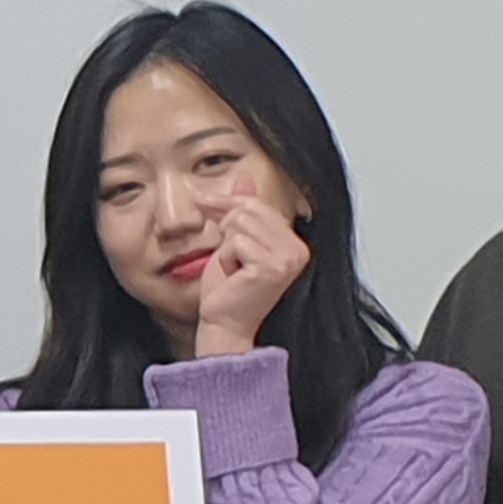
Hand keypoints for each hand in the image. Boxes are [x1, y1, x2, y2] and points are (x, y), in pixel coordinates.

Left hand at [192, 193, 310, 356]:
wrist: (223, 325)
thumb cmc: (228, 292)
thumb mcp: (234, 243)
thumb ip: (243, 212)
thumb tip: (244, 178)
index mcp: (294, 243)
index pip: (257, 204)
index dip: (228, 204)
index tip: (204, 203)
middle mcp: (298, 250)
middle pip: (247, 210)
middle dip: (227, 229)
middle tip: (228, 257)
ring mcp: (288, 259)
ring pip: (240, 223)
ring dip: (226, 247)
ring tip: (234, 269)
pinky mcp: (272, 268)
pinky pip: (235, 242)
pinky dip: (226, 259)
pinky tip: (235, 277)